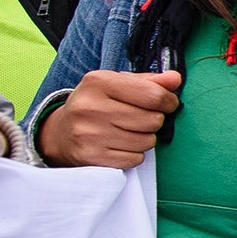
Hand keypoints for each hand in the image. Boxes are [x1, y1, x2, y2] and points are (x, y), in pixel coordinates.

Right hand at [38, 69, 181, 168]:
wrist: (61, 133)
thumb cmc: (97, 104)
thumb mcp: (118, 84)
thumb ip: (149, 81)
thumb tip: (175, 78)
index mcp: (98, 82)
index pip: (153, 95)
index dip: (168, 101)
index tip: (167, 103)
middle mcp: (90, 107)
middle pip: (152, 120)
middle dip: (155, 120)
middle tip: (144, 119)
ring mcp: (88, 134)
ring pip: (146, 141)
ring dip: (146, 138)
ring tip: (131, 131)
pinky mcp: (90, 156)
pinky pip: (134, 159)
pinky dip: (135, 154)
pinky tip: (122, 145)